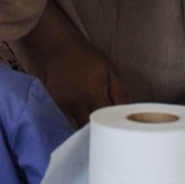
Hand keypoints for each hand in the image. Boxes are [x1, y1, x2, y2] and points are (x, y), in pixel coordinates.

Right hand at [9, 0, 128, 127]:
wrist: (59, 49)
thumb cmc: (87, 58)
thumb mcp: (109, 70)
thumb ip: (120, 92)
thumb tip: (128, 112)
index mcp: (95, 95)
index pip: (109, 121)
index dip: (115, 127)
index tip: (120, 130)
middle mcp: (79, 104)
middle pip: (92, 128)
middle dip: (102, 132)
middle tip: (110, 135)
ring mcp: (65, 106)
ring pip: (78, 129)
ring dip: (88, 132)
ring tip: (97, 133)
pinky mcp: (56, 105)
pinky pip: (66, 123)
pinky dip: (75, 127)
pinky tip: (82, 127)